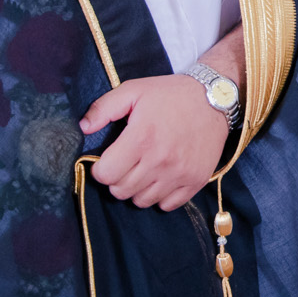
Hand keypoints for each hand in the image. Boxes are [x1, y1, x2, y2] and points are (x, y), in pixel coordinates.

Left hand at [81, 75, 228, 209]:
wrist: (214, 98)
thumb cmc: (170, 94)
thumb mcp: (133, 90)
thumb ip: (103, 108)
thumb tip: (83, 128)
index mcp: (141, 138)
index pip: (105, 175)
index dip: (101, 168)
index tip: (108, 159)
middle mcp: (159, 160)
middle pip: (121, 191)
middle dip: (117, 179)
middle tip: (126, 164)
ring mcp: (179, 173)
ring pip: (142, 201)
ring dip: (137, 189)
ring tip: (143, 170)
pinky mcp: (195, 181)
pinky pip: (167, 205)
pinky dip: (160, 196)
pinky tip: (161, 178)